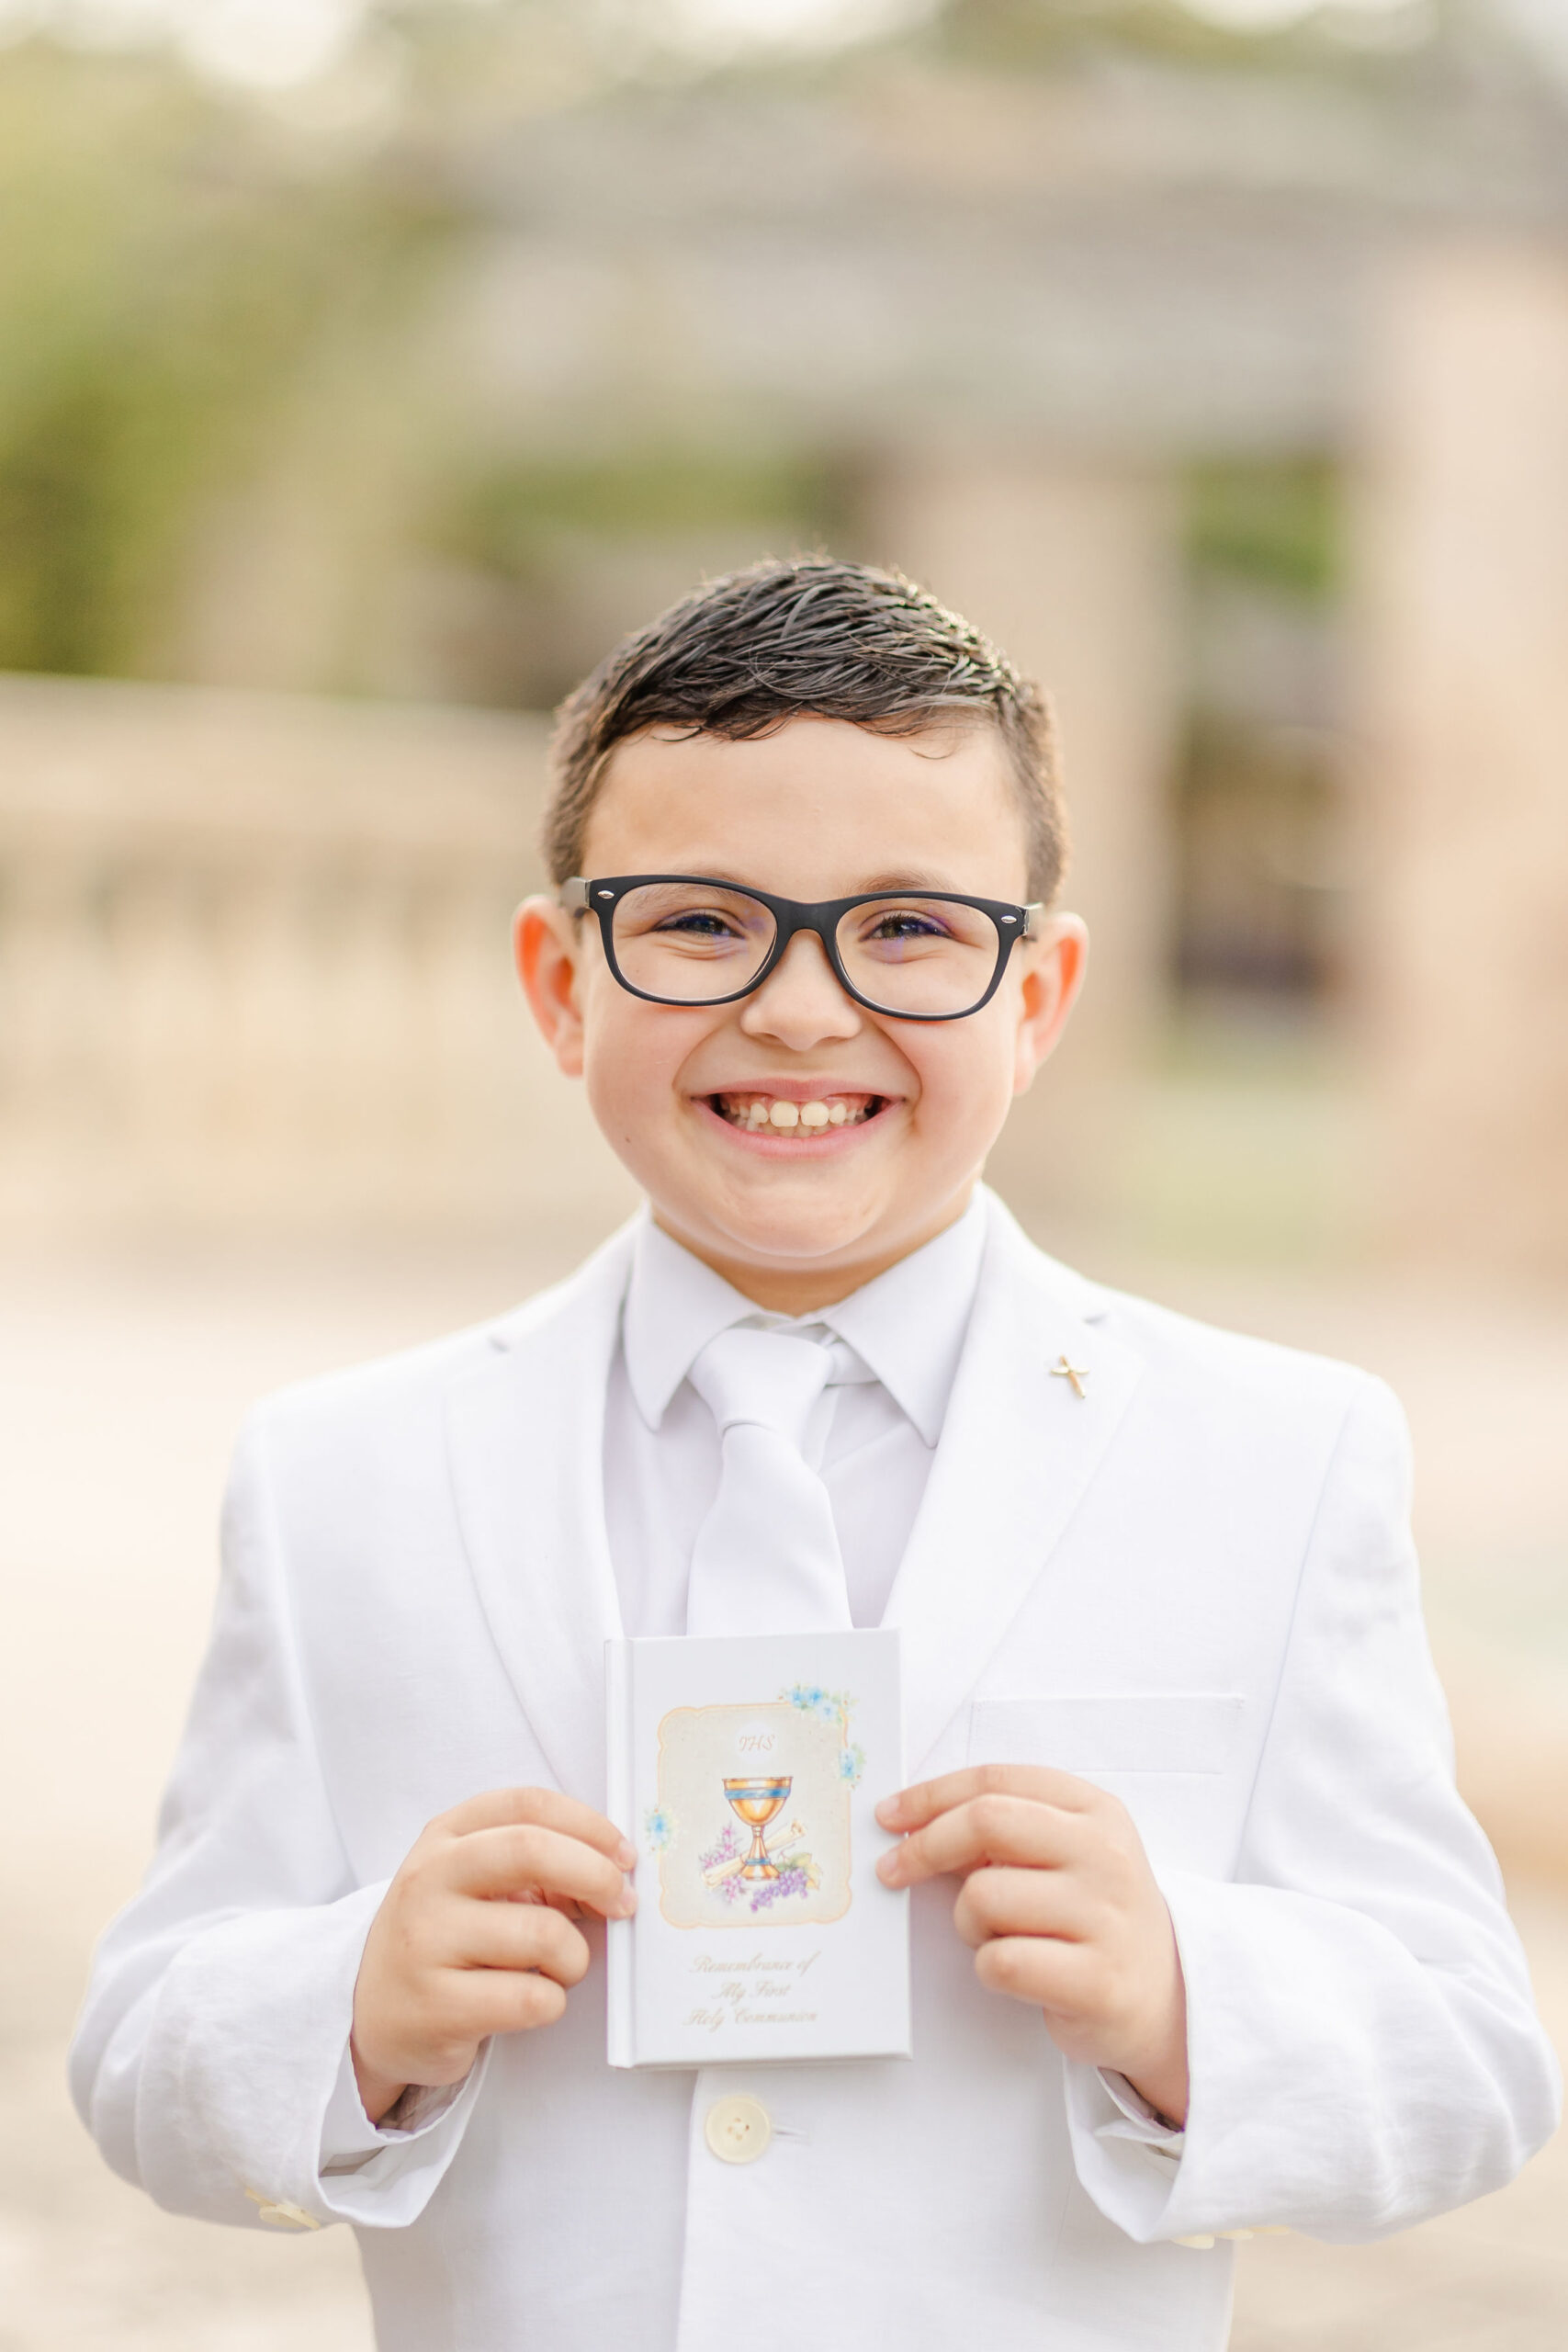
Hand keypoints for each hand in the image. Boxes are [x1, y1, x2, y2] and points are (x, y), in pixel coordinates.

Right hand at [351, 1787, 635, 2123]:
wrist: (373, 2016)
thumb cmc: (444, 1940)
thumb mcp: (475, 1884)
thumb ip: (535, 1867)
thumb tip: (612, 1873)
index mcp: (444, 1837)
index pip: (527, 1804)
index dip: (588, 1824)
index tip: (622, 1854)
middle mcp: (428, 1880)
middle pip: (531, 1849)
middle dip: (596, 1874)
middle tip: (621, 1902)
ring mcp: (425, 1942)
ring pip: (543, 1932)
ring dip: (575, 1955)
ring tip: (561, 1967)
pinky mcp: (436, 2006)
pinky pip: (531, 1997)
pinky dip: (553, 2000)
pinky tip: (532, 2000)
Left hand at [875, 1764, 1188, 2124]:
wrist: (1168, 1998)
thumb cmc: (1094, 1918)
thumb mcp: (1065, 1855)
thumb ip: (1004, 1830)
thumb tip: (913, 1823)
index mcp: (1095, 1811)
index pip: (997, 1781)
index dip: (931, 1795)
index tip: (890, 1816)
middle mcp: (1105, 1854)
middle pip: (987, 1822)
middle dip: (926, 1846)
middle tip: (894, 1870)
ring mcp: (1106, 1917)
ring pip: (984, 1897)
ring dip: (968, 1922)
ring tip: (997, 1936)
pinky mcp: (1097, 1981)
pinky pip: (1000, 1962)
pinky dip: (989, 1968)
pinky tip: (1016, 1970)